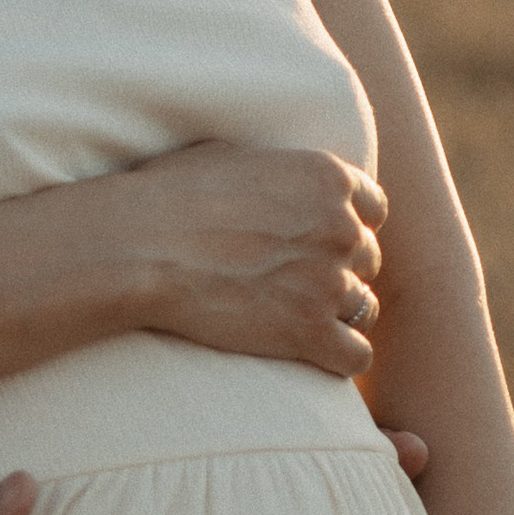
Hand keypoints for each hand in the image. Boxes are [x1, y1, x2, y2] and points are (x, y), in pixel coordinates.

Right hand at [120, 142, 386, 377]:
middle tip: (295, 284)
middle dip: (338, 271)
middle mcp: (340, 227)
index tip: (317, 242)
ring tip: (296, 319)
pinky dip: (337, 358)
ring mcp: (329, 282)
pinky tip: (310, 354)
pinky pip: (356, 356)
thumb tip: (281, 180)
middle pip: (368, 259)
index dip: (347, 227)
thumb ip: (280, 171)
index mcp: (327, 178)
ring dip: (337, 316)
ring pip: (364, 308)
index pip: (373, 209)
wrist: (139, 247)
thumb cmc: (169, 195)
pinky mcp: (310, 332)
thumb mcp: (233, 156)